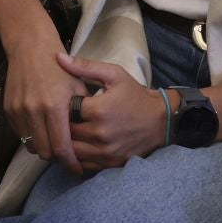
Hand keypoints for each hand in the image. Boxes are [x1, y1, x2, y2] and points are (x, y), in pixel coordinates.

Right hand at [0, 34, 87, 175]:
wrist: (31, 48)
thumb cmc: (59, 67)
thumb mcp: (78, 87)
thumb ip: (82, 116)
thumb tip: (88, 141)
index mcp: (54, 106)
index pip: (60, 147)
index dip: (69, 162)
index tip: (77, 168)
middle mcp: (34, 110)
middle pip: (44, 151)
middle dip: (56, 158)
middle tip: (66, 157)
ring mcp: (18, 110)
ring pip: (30, 145)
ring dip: (43, 148)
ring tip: (54, 142)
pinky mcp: (9, 109)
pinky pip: (20, 133)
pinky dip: (32, 136)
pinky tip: (41, 129)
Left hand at [60, 52, 169, 171]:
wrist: (162, 121)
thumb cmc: (135, 95)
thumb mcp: (114, 75)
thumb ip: (85, 66)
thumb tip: (59, 58)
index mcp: (99, 110)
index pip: (65, 111)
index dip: (61, 106)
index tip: (64, 102)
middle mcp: (100, 134)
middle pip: (66, 133)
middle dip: (61, 125)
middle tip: (61, 118)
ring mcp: (105, 152)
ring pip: (71, 151)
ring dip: (66, 142)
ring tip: (66, 132)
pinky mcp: (110, 164)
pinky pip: (83, 164)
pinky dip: (77, 156)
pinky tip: (78, 145)